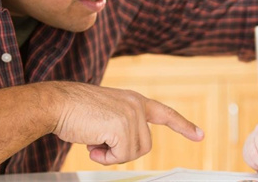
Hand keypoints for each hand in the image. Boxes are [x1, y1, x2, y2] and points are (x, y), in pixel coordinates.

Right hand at [50, 82, 203, 164]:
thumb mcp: (105, 115)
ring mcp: (131, 115)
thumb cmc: (74, 111)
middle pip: (144, 146)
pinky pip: (121, 156)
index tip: (200, 134)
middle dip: (122, 151)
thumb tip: (125, 147)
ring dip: (112, 154)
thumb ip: (121, 125)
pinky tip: (91, 144)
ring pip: (134, 152)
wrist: (57, 104)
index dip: (183, 125)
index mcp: (133, 100)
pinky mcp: (122, 126)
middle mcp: (136, 105)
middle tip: (99, 143)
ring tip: (94, 140)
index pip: (164, 113)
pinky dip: (105, 157)